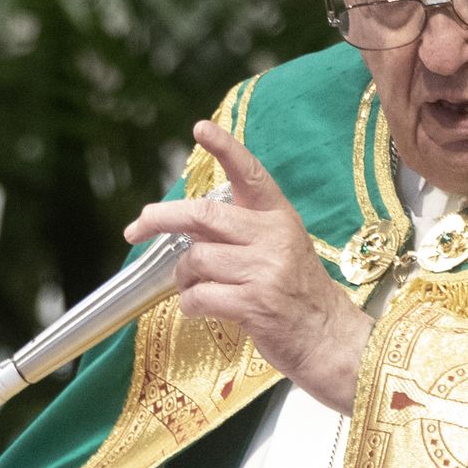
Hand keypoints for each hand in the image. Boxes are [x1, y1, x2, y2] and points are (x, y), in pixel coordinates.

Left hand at [125, 120, 373, 411]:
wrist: (331, 339)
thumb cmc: (299, 295)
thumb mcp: (279, 250)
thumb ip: (238, 232)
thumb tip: (182, 224)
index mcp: (279, 218)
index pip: (250, 174)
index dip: (225, 148)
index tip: (201, 128)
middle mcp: (273, 237)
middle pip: (202, 214)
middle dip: (160, 218)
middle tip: (135, 228)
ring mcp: (265, 270)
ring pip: (195, 260)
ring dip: (183, 278)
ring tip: (196, 289)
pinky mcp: (255, 304)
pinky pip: (199, 297)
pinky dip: (190, 305)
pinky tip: (202, 309)